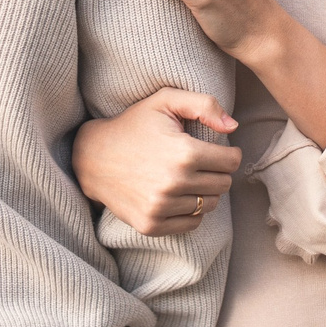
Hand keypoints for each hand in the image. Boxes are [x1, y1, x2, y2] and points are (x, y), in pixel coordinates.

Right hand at [73, 88, 240, 236]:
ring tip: (189, 177)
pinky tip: (178, 195)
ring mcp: (161, 207)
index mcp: (184, 153)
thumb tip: (233, 126)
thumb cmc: (134, 125)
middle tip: (201, 162)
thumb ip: (204, 104)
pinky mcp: (151, 225)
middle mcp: (174, 183)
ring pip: (210, 205)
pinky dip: (191, 211)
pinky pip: (192, 223)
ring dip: (205, 191)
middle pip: (223, 184)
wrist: (92, 157)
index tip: (218, 149)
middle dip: (217, 172)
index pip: (231, 162)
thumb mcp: (165, 101)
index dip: (229, 152)